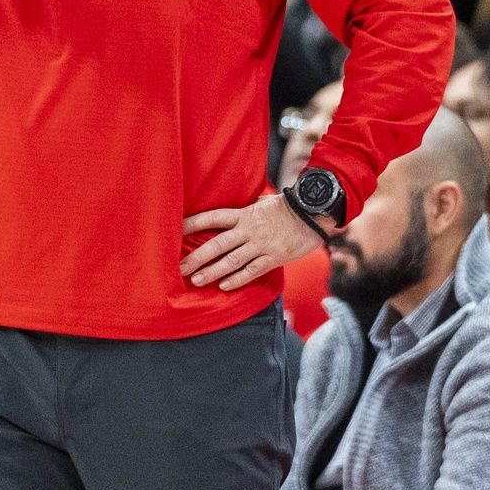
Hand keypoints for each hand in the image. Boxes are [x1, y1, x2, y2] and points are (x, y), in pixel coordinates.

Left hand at [181, 194, 323, 291]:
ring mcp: (261, 244)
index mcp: (244, 214)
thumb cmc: (286, 208)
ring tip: (196, 280)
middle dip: (197, 256)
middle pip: (217, 243)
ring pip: (231, 260)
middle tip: (180, 267)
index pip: (213, 217)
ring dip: (212, 271)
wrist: (313, 214)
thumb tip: (232, 214)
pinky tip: (224, 286)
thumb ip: (246, 210)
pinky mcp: (274, 257)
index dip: (193, 223)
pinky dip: (237, 279)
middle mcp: (249, 229)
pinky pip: (252, 270)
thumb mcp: (262, 203)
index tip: (176, 230)